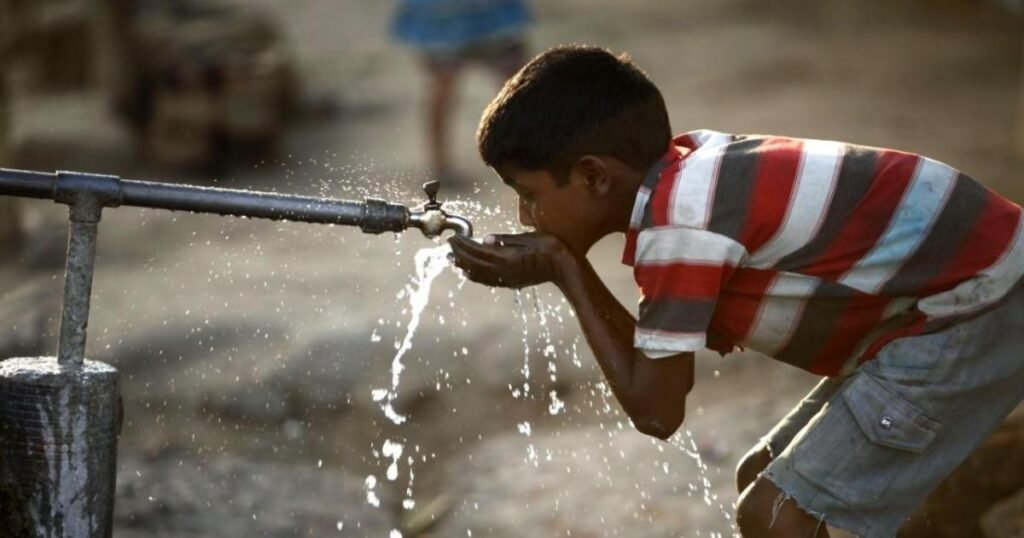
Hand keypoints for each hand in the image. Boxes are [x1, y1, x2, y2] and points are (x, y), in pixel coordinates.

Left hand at [448, 232, 571, 288]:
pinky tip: (470, 272)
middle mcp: (504, 271)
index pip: (477, 251)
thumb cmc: (550, 248)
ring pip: (479, 274)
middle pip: (474, 264)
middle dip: (459, 254)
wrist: (564, 268)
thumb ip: (505, 239)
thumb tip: (484, 240)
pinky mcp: (511, 282)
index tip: (453, 238)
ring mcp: (507, 279)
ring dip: (464, 266)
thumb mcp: (528, 237)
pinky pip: (488, 280)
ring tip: (453, 259)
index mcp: (507, 258)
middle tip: (448, 246)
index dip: (463, 245)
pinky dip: (475, 275)